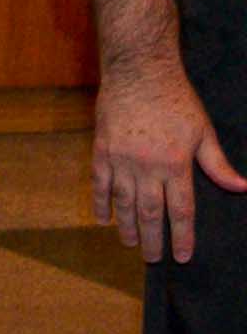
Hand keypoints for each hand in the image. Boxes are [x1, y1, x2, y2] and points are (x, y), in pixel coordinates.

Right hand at [96, 51, 239, 264]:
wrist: (139, 73)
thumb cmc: (176, 101)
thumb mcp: (204, 131)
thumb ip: (218, 164)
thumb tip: (242, 187)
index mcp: (176, 164)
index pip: (180, 210)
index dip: (182, 236)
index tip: (182, 256)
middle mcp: (147, 167)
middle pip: (150, 212)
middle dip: (154, 239)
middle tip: (154, 259)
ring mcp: (121, 160)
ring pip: (124, 203)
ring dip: (127, 226)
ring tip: (131, 243)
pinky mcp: (102, 151)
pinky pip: (100, 184)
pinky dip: (101, 203)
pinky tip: (103, 219)